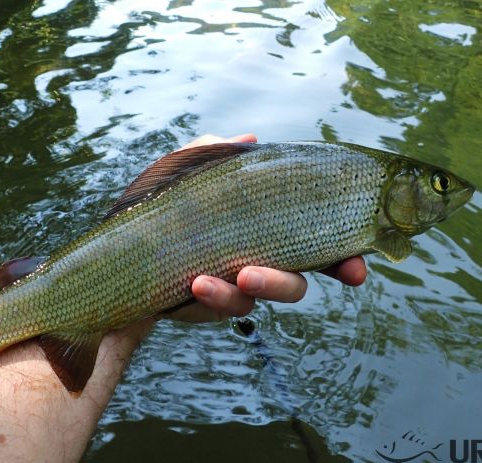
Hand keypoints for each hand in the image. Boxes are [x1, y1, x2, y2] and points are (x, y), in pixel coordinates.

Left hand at [164, 134, 366, 322]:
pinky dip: (217, 294)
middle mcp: (260, 258)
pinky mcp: (211, 304)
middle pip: (298, 279)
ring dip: (260, 285)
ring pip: (262, 297)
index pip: (317, 241)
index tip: (357, 270)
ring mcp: (236, 285)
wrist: (123, 244)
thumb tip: (249, 138)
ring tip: (231, 276)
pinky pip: (226, 305)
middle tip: (296, 273)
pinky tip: (198, 282)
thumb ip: (215, 153)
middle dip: (300, 279)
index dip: (344, 257)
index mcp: (267, 226)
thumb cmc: (160, 202)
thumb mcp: (184, 170)